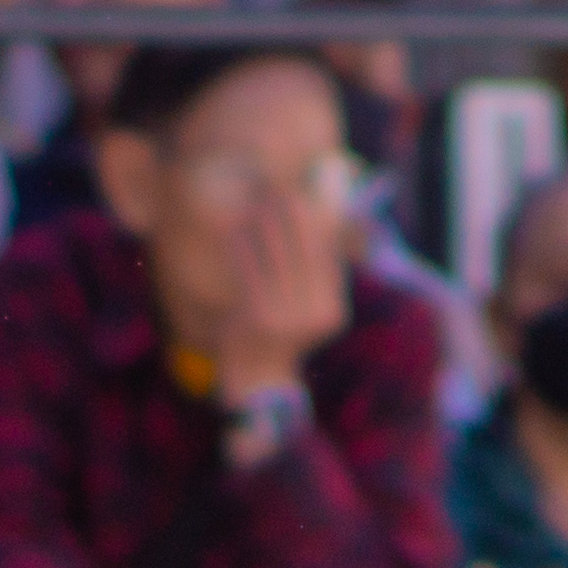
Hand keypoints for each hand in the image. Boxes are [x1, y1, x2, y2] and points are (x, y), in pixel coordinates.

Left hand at [210, 198, 350, 396]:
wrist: (256, 376)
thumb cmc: (279, 334)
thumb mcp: (306, 311)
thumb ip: (312, 277)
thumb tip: (319, 228)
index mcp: (332, 311)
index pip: (328, 256)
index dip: (317, 222)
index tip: (305, 196)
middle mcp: (315, 314)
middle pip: (306, 248)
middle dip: (293, 215)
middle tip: (280, 190)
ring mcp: (287, 316)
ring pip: (276, 253)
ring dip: (265, 223)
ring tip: (258, 203)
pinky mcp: (257, 315)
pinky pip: (248, 267)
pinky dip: (241, 244)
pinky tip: (235, 229)